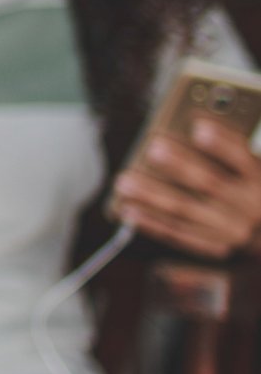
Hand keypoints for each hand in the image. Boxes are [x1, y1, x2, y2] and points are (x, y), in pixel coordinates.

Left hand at [111, 119, 260, 257]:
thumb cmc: (249, 187)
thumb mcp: (251, 170)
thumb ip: (228, 151)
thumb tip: (192, 128)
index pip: (243, 159)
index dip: (223, 145)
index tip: (200, 129)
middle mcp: (250, 207)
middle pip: (212, 184)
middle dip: (181, 166)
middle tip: (154, 149)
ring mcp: (232, 230)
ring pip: (187, 210)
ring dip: (153, 196)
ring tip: (124, 182)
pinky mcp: (215, 245)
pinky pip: (179, 233)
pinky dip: (152, 222)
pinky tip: (128, 210)